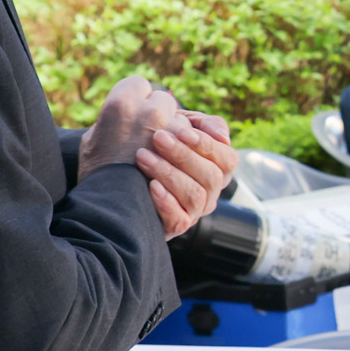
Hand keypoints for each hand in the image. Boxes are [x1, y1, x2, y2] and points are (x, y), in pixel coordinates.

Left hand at [80, 78, 234, 237]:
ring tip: (143, 157)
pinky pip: (179, 219)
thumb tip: (222, 135)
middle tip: (157, 138)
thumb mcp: (179, 128)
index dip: (209, 146)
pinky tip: (150, 185)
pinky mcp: (176, 226)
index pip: (228, 159)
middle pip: (211, 177)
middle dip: (183, 156)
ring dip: (169, 174)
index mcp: (216, 168)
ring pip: (195, 195)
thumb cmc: (157, 145)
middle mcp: (210, 192)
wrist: (121, 172)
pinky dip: (166, 201)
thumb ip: (202, 124)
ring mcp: (195, 211)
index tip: (183, 132)